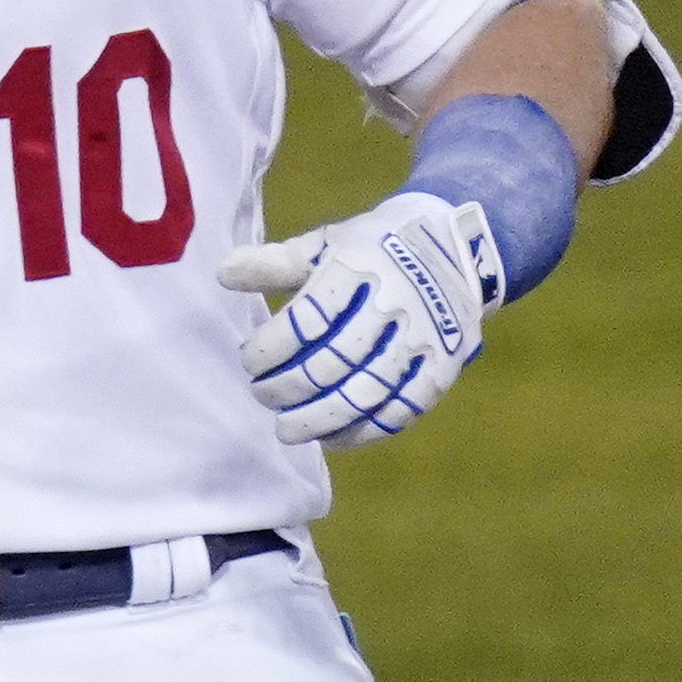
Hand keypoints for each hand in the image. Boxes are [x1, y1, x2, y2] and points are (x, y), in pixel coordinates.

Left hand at [219, 191, 503, 446]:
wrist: (458, 245)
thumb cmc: (373, 247)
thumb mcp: (327, 242)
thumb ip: (276, 261)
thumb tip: (223, 274)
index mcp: (359, 267)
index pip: (308, 318)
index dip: (271, 346)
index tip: (249, 360)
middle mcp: (394, 303)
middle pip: (334, 360)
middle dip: (289, 386)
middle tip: (261, 395)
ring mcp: (423, 338)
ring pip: (368, 391)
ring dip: (321, 418)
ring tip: (286, 430)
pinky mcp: (443, 367)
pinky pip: (403, 409)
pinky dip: (365, 431)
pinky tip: (332, 439)